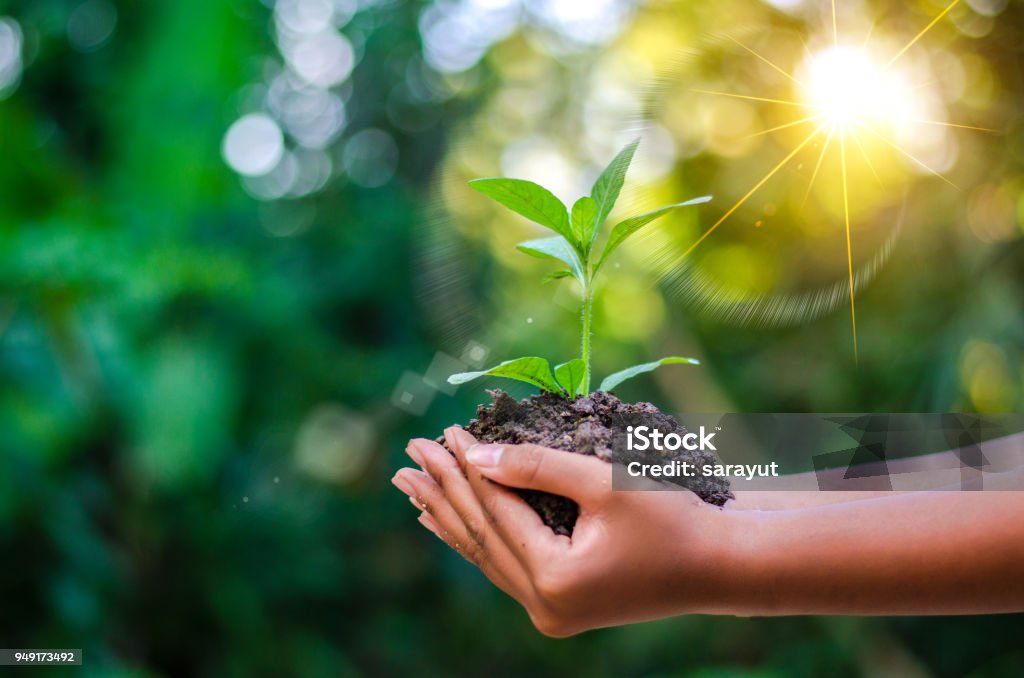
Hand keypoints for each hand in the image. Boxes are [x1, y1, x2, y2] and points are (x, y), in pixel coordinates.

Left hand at [391, 428, 752, 635]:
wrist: (721, 567)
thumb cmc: (673, 519)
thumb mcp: (605, 483)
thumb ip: (537, 467)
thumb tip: (474, 457)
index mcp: (554, 581)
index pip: (495, 514)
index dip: (467, 469)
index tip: (442, 432)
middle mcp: (544, 606)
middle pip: (480, 537)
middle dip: (443, 492)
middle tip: (408, 454)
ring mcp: (551, 612)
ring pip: (487, 555)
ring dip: (450, 516)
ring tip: (412, 487)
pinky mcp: (560, 606)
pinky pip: (505, 566)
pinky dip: (477, 538)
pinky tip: (449, 523)